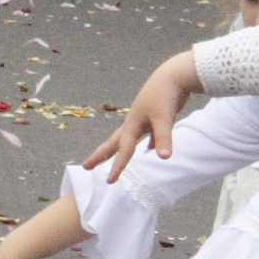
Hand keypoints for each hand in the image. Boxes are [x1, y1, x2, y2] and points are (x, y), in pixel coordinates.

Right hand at [86, 51, 202, 178]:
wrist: (173, 76)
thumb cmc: (165, 95)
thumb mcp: (164, 118)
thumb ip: (163, 138)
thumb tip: (163, 158)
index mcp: (132, 124)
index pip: (123, 150)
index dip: (117, 166)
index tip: (109, 182)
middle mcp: (134, 122)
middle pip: (113, 143)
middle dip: (100, 156)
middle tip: (86, 167)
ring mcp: (143, 120)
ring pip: (127, 139)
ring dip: (119, 150)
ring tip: (111, 159)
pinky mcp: (154, 118)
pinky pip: (147, 136)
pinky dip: (147, 144)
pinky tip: (150, 150)